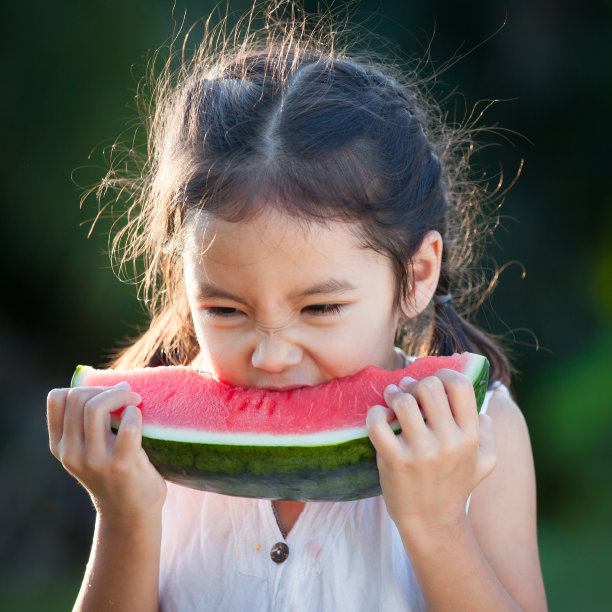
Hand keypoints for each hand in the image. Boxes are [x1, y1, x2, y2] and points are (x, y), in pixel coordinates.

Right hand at [47, 383, 166, 521]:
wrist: (129, 514)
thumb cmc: (113, 474)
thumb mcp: (88, 450)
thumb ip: (88, 422)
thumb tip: (112, 381)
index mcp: (60, 445)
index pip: (57, 399)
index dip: (83, 387)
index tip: (104, 394)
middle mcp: (72, 452)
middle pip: (78, 397)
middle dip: (106, 388)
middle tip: (126, 394)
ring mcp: (95, 460)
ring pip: (96, 407)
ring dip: (121, 394)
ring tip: (135, 399)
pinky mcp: (121, 464)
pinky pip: (129, 426)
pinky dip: (136, 412)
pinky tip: (140, 415)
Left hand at [366, 369, 496, 534]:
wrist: (432, 523)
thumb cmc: (456, 486)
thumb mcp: (485, 462)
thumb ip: (488, 431)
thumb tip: (480, 405)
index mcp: (469, 436)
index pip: (460, 385)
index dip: (443, 373)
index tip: (433, 381)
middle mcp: (448, 442)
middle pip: (429, 386)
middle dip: (416, 383)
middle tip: (409, 391)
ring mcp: (420, 452)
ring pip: (403, 401)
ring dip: (394, 395)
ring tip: (393, 400)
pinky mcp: (395, 461)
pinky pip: (378, 422)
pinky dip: (375, 413)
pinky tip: (380, 417)